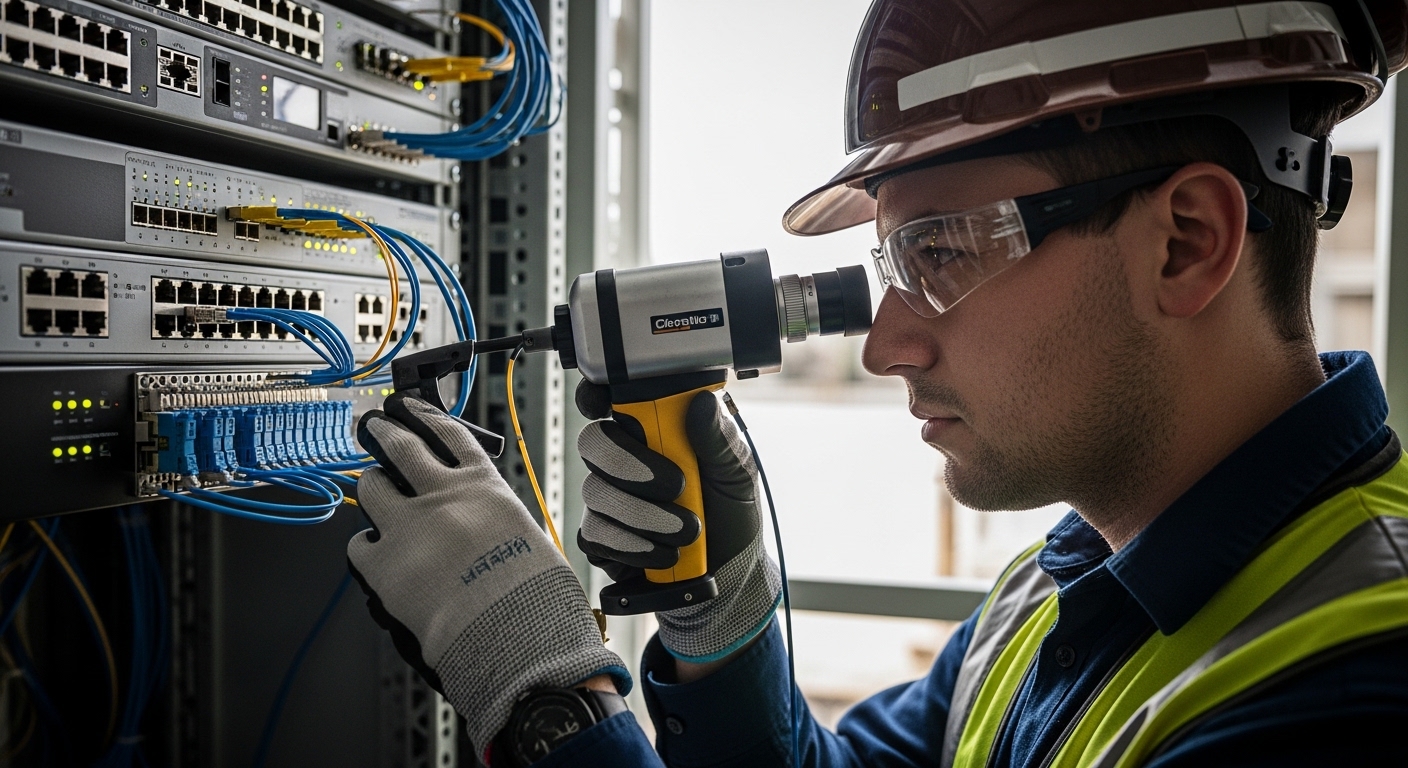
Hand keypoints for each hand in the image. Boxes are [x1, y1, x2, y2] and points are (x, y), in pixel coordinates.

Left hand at [348, 393, 628, 756]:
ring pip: (371, 486)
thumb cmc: (531, 592)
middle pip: (400, 446)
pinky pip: (358, 544)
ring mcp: (408, 526)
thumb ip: (491, 515)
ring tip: (372, 490)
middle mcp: (441, 495)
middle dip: (382, 431)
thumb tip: (474, 519)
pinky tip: (375, 554)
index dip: (423, 416)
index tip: (409, 410)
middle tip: (373, 426)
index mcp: (481, 485)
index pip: (448, 434)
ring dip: (371, 486)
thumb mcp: (524, 533)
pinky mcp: (383, 563)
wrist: (512, 632)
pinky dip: (365, 547)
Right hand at [574, 382, 780, 661]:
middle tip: (676, 485)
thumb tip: (702, 401)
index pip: (609, 402)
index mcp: (653, 432)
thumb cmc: (731, 514)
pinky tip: (665, 554)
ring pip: (596, 492)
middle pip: (593, 443)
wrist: (730, 575)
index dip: (595, 396)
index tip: (604, 403)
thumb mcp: (737, 473)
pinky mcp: (601, 540)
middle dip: (630, 465)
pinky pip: (595, 535)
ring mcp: (607, 500)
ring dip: (646, 515)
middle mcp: (623, 461)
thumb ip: (718, 438)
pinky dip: (634, 546)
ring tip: (688, 531)